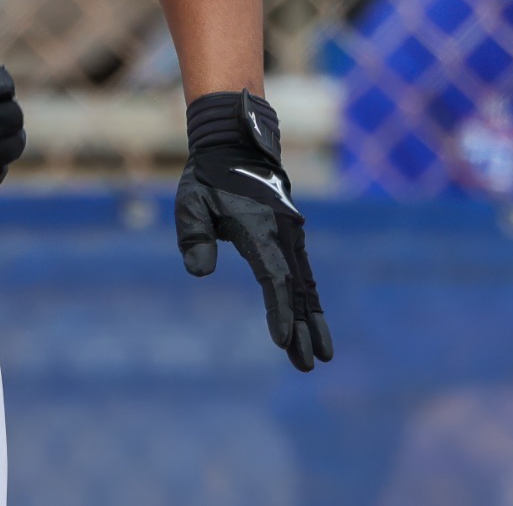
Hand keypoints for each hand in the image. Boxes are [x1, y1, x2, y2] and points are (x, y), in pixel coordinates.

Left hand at [175, 90, 333, 372]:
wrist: (237, 146)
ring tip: (321, 356)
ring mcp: (292, 238)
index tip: (284, 342)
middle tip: (307, 365)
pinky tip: (315, 325)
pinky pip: (303, 276)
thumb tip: (199, 273)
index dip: (280, 311)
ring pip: (306, 286)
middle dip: (303, 329)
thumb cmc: (208, 178)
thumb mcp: (191, 202)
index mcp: (260, 229)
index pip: (275, 278)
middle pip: (298, 290)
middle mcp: (284, 236)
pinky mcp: (291, 240)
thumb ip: (194, 236)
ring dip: (313, 321)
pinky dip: (310, 302)